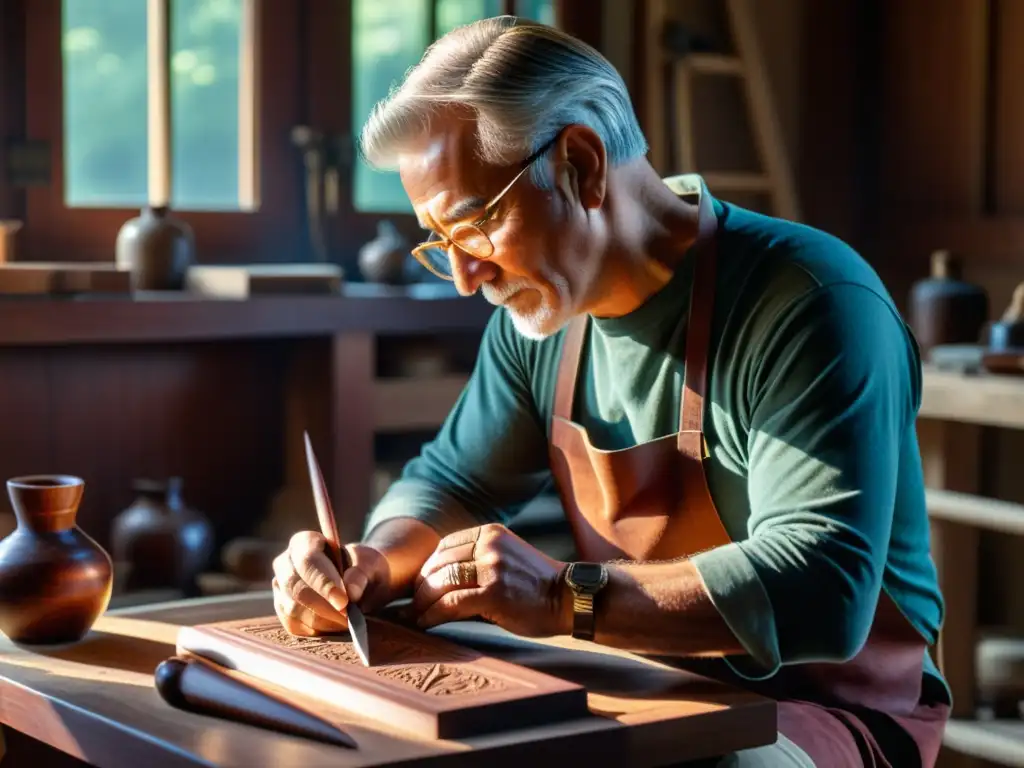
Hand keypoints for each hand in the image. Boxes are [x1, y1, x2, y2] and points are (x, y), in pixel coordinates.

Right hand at [271, 531, 390, 636]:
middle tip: (348, 618)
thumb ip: (362, 573)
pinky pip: (293, 625)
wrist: (360, 583)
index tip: (343, 601)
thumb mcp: (371, 564)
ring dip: (322, 620)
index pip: (307, 560)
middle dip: (323, 606)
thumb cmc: (363, 568)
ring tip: (347, 622)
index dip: (323, 582)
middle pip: (295, 586)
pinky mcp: (283, 610)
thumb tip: (351, 591)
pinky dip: (315, 630)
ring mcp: (281, 587)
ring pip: (293, 608)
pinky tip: (334, 626)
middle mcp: (286, 563)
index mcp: (304, 542)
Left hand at [412, 523, 569, 636]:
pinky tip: (426, 623)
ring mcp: (492, 568)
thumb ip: (477, 558)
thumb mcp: (506, 556)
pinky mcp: (493, 594)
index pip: (445, 546)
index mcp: (490, 533)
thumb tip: (437, 577)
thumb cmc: (536, 584)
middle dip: (421, 586)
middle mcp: (489, 545)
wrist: (569, 598)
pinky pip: (451, 604)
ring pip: (441, 583)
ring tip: (417, 615)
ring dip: (422, 602)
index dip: (428, 568)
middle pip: (439, 564)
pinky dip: (433, 615)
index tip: (421, 586)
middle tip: (412, 604)